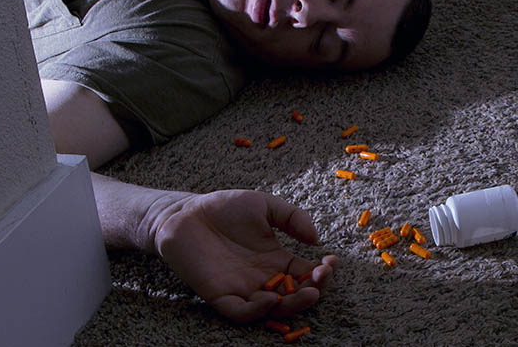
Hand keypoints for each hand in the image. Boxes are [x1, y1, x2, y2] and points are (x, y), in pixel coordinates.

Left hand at [150, 189, 337, 322]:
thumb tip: (316, 239)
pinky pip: (242, 312)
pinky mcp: (221, 295)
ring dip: (293, 305)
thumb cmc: (224, 208)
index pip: (307, 274)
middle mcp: (263, 278)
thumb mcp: (264, 205)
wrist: (185, 212)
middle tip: (321, 279)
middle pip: (295, 295)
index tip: (332, 261)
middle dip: (313, 291)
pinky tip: (270, 297)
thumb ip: (292, 217)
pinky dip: (257, 310)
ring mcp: (243, 289)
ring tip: (307, 292)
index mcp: (276, 259)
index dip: (323, 272)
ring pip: (273, 309)